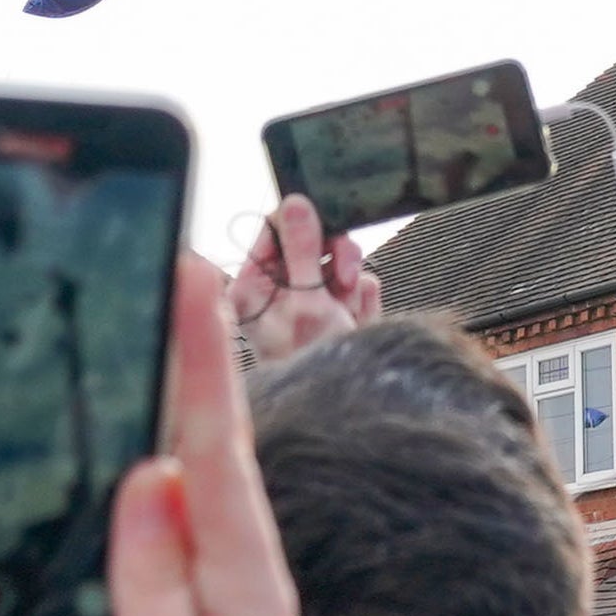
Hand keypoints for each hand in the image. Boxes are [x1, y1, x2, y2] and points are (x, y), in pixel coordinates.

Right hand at [76, 249, 299, 615]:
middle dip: (184, 367)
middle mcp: (233, 603)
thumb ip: (156, 592)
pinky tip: (96, 470)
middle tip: (162, 275)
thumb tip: (153, 477)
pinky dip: (121, 497)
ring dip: (152, 420)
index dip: (201, 360)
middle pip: (201, 460)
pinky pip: (142, 554)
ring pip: (170, 501)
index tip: (190, 272)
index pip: (218, 455)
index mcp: (247, 604)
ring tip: (130, 339)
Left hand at [225, 194, 378, 365]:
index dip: (301, 226)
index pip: (272, 230)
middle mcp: (277, 293)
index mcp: (252, 288)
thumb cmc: (313, 368)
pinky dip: (363, 301)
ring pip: (338, 261)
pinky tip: (358, 324)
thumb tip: (295, 203)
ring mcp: (309, 302)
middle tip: (342, 277)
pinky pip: (358, 285)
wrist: (347, 412)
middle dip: (333, 258)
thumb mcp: (306, 302)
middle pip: (310, 240)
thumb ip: (301, 250)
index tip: (322, 232)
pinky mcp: (337, 313)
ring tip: (350, 311)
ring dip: (352, 282)